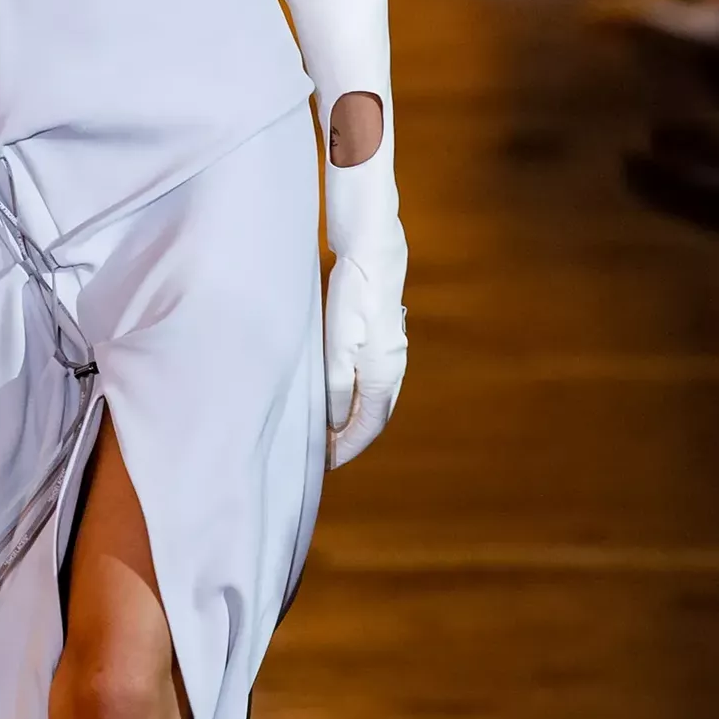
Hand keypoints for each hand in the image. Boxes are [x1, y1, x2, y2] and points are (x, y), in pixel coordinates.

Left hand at [325, 254, 407, 467]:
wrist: (373, 255)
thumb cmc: (353, 300)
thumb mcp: (337, 348)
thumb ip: (335, 390)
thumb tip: (334, 423)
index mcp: (383, 379)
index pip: (367, 428)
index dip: (347, 447)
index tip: (325, 463)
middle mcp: (393, 371)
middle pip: (374, 417)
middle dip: (351, 438)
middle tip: (324, 451)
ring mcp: (392, 355)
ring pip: (373, 400)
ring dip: (353, 418)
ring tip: (328, 428)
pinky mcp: (385, 340)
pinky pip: (371, 382)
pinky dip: (356, 397)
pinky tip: (339, 393)